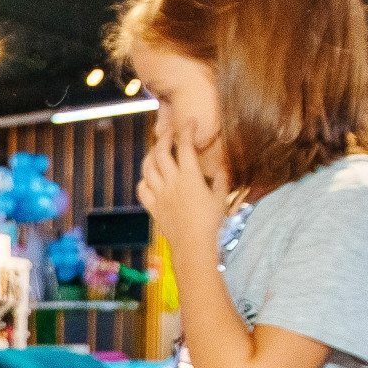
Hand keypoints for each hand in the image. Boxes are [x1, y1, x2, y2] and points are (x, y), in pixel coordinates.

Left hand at [137, 129, 231, 255]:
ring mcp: (160, 195)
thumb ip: (222, 179)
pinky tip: (149, 177)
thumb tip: (224, 165)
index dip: (186, 130)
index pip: (185, 146)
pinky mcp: (153, 207)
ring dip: (151, 155)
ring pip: (147, 168)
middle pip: (161, 152)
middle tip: (169, 131)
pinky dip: (144, 179)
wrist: (193, 246)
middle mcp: (171, 183)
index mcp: (190, 178)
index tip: (189, 122)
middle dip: (164, 137)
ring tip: (157, 150)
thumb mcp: (221, 198)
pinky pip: (142, 189)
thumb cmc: (211, 223)